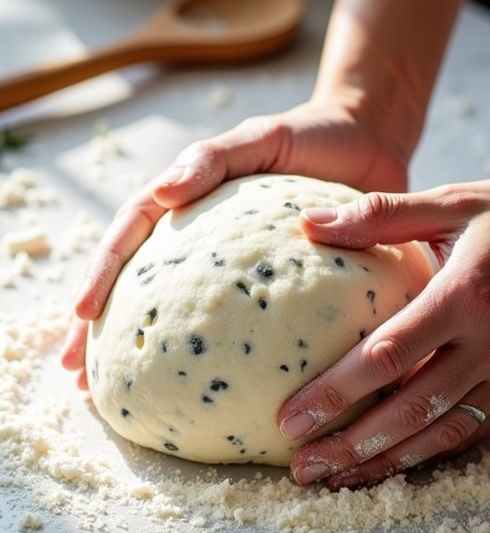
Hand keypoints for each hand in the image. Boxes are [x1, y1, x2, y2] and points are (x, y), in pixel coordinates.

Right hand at [61, 99, 407, 386]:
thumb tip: (165, 191)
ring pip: (176, 312)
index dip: (102, 274)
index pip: (129, 236)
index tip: (82, 315)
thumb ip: (214, 158)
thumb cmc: (311, 135)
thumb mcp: (262, 137)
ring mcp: (230, 267)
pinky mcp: (270, 289)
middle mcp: (198, 238)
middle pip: (136, 284)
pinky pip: (237, 326)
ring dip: (141, 350)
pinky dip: (215, 356)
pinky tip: (205, 394)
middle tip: (77, 376)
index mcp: (186, 199)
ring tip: (112, 397)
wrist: (369, 144)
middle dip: (100, 330)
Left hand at [284, 170, 489, 487]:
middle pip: (409, 411)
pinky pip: (476, 430)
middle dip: (350, 446)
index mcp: (465, 295)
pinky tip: (396, 461)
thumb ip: (381, 215)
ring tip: (338, 478)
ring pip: (443, 433)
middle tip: (302, 467)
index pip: (386, 357)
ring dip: (387, 462)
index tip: (290, 419)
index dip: (334, 393)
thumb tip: (308, 224)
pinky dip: (432, 451)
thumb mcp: (454, 201)